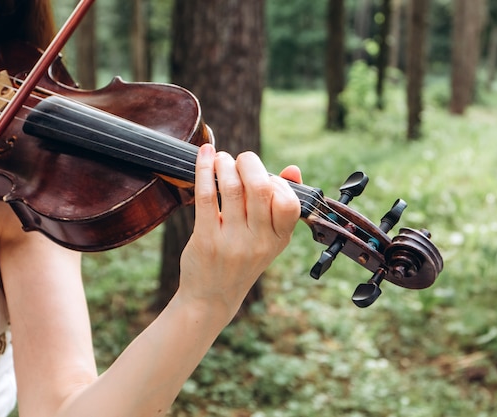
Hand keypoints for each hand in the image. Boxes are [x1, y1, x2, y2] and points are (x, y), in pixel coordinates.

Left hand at [178, 144, 300, 319]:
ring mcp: (232, 242)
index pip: (289, 202)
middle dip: (249, 162)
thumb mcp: (269, 238)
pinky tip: (204, 156)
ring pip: (231, 188)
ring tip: (220, 158)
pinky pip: (206, 197)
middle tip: (239, 159)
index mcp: (279, 239)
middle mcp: (259, 242)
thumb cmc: (242, 259)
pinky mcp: (206, 239)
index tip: (263, 178)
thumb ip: (281, 204)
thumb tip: (292, 169)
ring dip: (224, 164)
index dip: (277, 182)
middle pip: (260, 187)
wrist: (212, 296)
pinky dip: (204, 171)